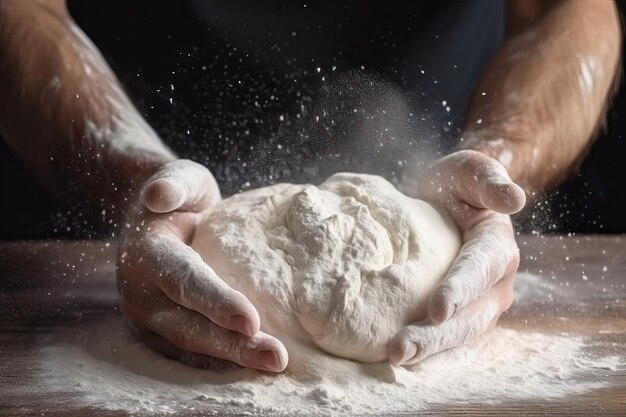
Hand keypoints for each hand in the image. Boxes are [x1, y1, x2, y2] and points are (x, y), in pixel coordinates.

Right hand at [117, 159, 287, 371]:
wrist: (154, 218)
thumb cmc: (178, 195)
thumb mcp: (179, 178)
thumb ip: (173, 182)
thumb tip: (158, 196)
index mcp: (146, 255)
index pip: (185, 282)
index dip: (216, 303)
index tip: (251, 321)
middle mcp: (142, 294)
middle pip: (189, 326)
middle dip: (233, 345)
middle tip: (276, 357)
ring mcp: (149, 318)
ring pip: (191, 346)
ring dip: (232, 359)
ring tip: (273, 364)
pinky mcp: (162, 332)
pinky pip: (192, 350)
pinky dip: (222, 361)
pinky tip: (254, 365)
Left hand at [389, 150, 525, 365]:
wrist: (452, 201)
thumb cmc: (459, 185)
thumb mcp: (471, 171)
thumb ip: (489, 181)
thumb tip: (514, 198)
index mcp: (497, 249)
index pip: (480, 271)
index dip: (460, 290)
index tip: (437, 309)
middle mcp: (495, 285)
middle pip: (469, 317)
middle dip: (437, 336)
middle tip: (400, 349)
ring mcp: (479, 307)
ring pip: (459, 337)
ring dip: (429, 351)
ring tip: (395, 359)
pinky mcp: (461, 318)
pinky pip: (448, 342)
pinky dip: (428, 355)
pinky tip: (401, 364)